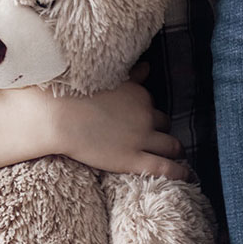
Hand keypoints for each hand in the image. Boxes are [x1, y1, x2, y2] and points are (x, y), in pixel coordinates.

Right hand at [42, 65, 189, 180]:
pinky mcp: (132, 159)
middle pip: (163, 123)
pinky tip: (186, 176)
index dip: (148, 112)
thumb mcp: (106, 79)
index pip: (151, 104)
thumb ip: (130, 74)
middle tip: (158, 137)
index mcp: (137, 94)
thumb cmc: (72, 94)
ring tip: (178, 156)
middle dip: (162, 130)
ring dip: (176, 150)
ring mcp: (140, 138)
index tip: (144, 118)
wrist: (55, 117)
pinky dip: (179, 172)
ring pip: (170, 145)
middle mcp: (144, 115)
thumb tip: (147, 67)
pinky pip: (165, 168)